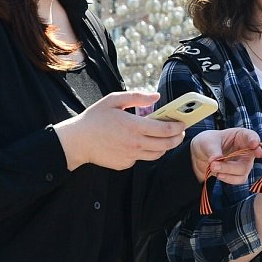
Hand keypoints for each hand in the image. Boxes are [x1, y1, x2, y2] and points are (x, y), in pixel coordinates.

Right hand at [54, 91, 186, 170]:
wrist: (77, 141)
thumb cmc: (95, 118)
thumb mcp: (113, 100)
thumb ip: (137, 97)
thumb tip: (156, 97)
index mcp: (134, 126)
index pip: (166, 129)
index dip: (179, 126)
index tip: (183, 123)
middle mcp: (135, 143)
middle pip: (167, 144)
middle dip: (178, 138)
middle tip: (180, 132)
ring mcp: (130, 156)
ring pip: (157, 154)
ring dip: (165, 146)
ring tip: (165, 138)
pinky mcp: (125, 164)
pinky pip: (142, 159)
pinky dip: (146, 152)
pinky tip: (141, 143)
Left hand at [190, 127, 261, 184]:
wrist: (200, 156)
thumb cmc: (207, 143)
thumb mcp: (207, 142)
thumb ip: (213, 151)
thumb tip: (215, 161)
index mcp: (241, 136)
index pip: (252, 137)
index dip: (254, 140)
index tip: (254, 144)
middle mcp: (246, 149)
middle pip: (248, 159)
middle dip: (231, 165)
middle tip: (213, 165)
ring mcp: (244, 163)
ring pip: (243, 172)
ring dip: (227, 172)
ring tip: (212, 168)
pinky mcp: (238, 174)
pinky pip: (239, 180)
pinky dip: (228, 179)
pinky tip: (218, 175)